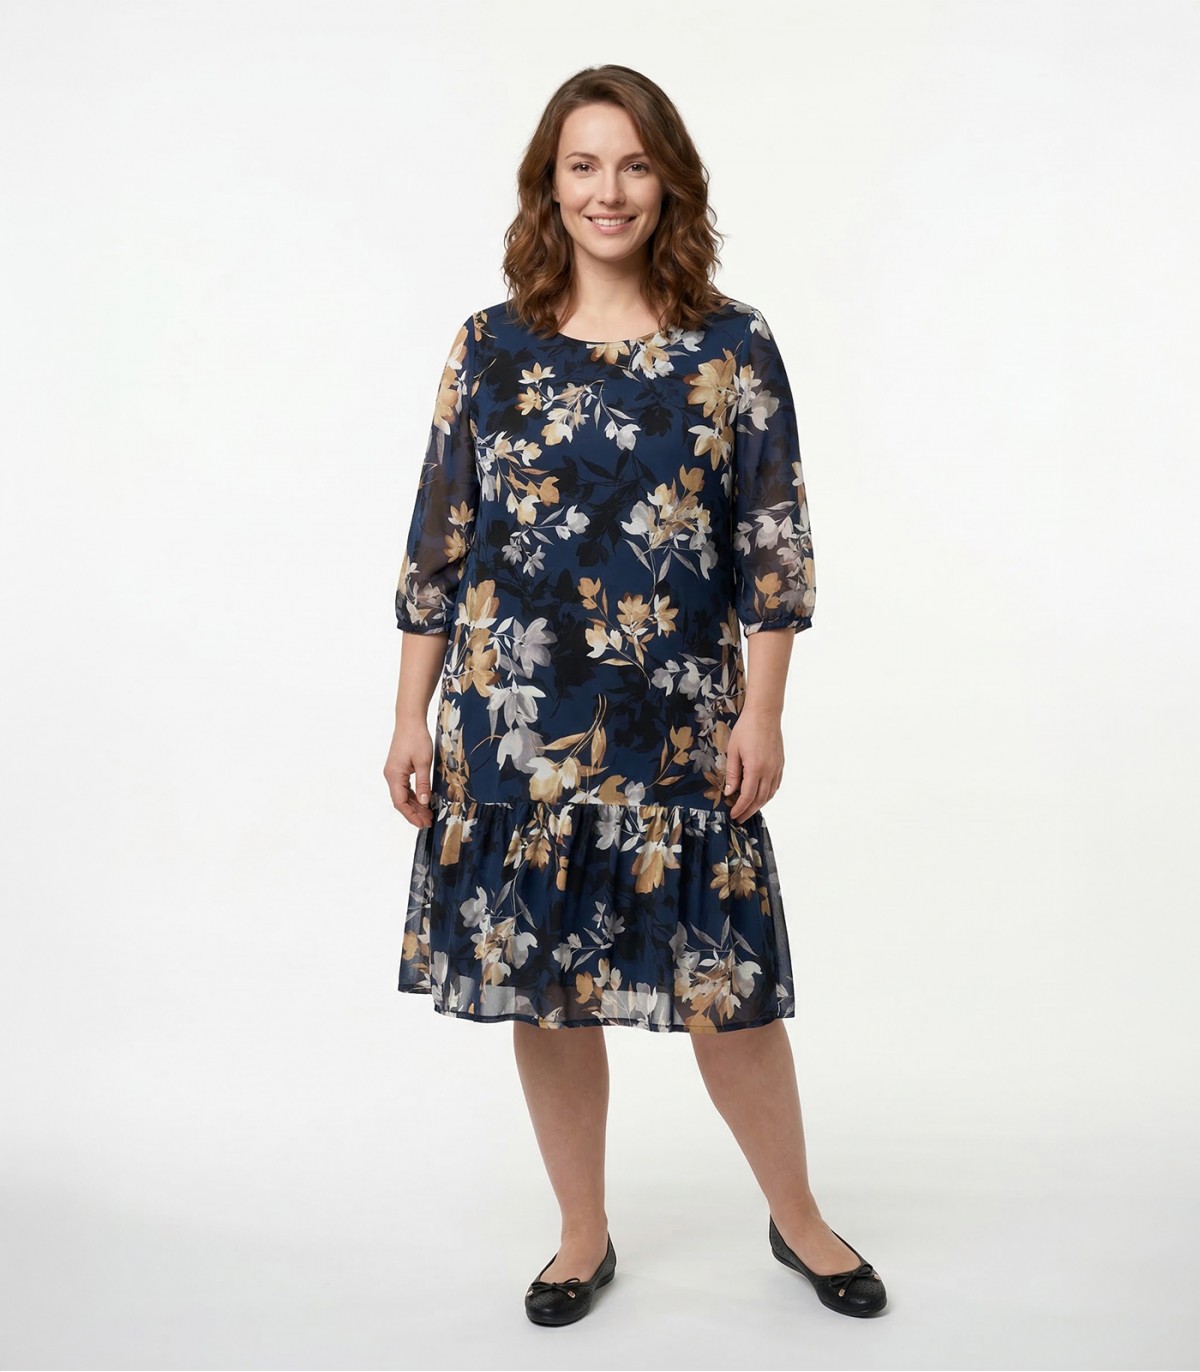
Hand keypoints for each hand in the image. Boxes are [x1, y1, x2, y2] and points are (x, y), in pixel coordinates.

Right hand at [384, 719, 434, 827]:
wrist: (409, 721)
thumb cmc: (416, 738)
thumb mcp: (424, 762)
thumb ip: (423, 784)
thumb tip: (425, 802)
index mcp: (394, 775)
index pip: (400, 802)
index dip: (411, 815)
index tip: (422, 823)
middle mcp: (391, 776)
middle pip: (400, 801)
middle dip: (414, 813)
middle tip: (428, 821)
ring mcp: (393, 772)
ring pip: (403, 795)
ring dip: (414, 805)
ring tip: (427, 814)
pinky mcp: (398, 769)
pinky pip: (404, 787)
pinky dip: (414, 795)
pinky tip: (423, 800)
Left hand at [723, 706, 783, 822]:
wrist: (764, 715)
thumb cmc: (746, 729)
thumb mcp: (733, 751)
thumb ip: (732, 773)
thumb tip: (730, 792)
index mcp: (755, 769)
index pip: (747, 796)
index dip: (740, 808)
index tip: (733, 815)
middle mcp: (769, 771)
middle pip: (760, 799)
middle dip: (749, 811)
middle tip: (740, 818)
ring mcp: (776, 768)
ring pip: (769, 794)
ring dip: (759, 805)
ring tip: (749, 810)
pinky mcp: (780, 764)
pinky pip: (775, 785)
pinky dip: (768, 794)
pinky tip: (761, 796)